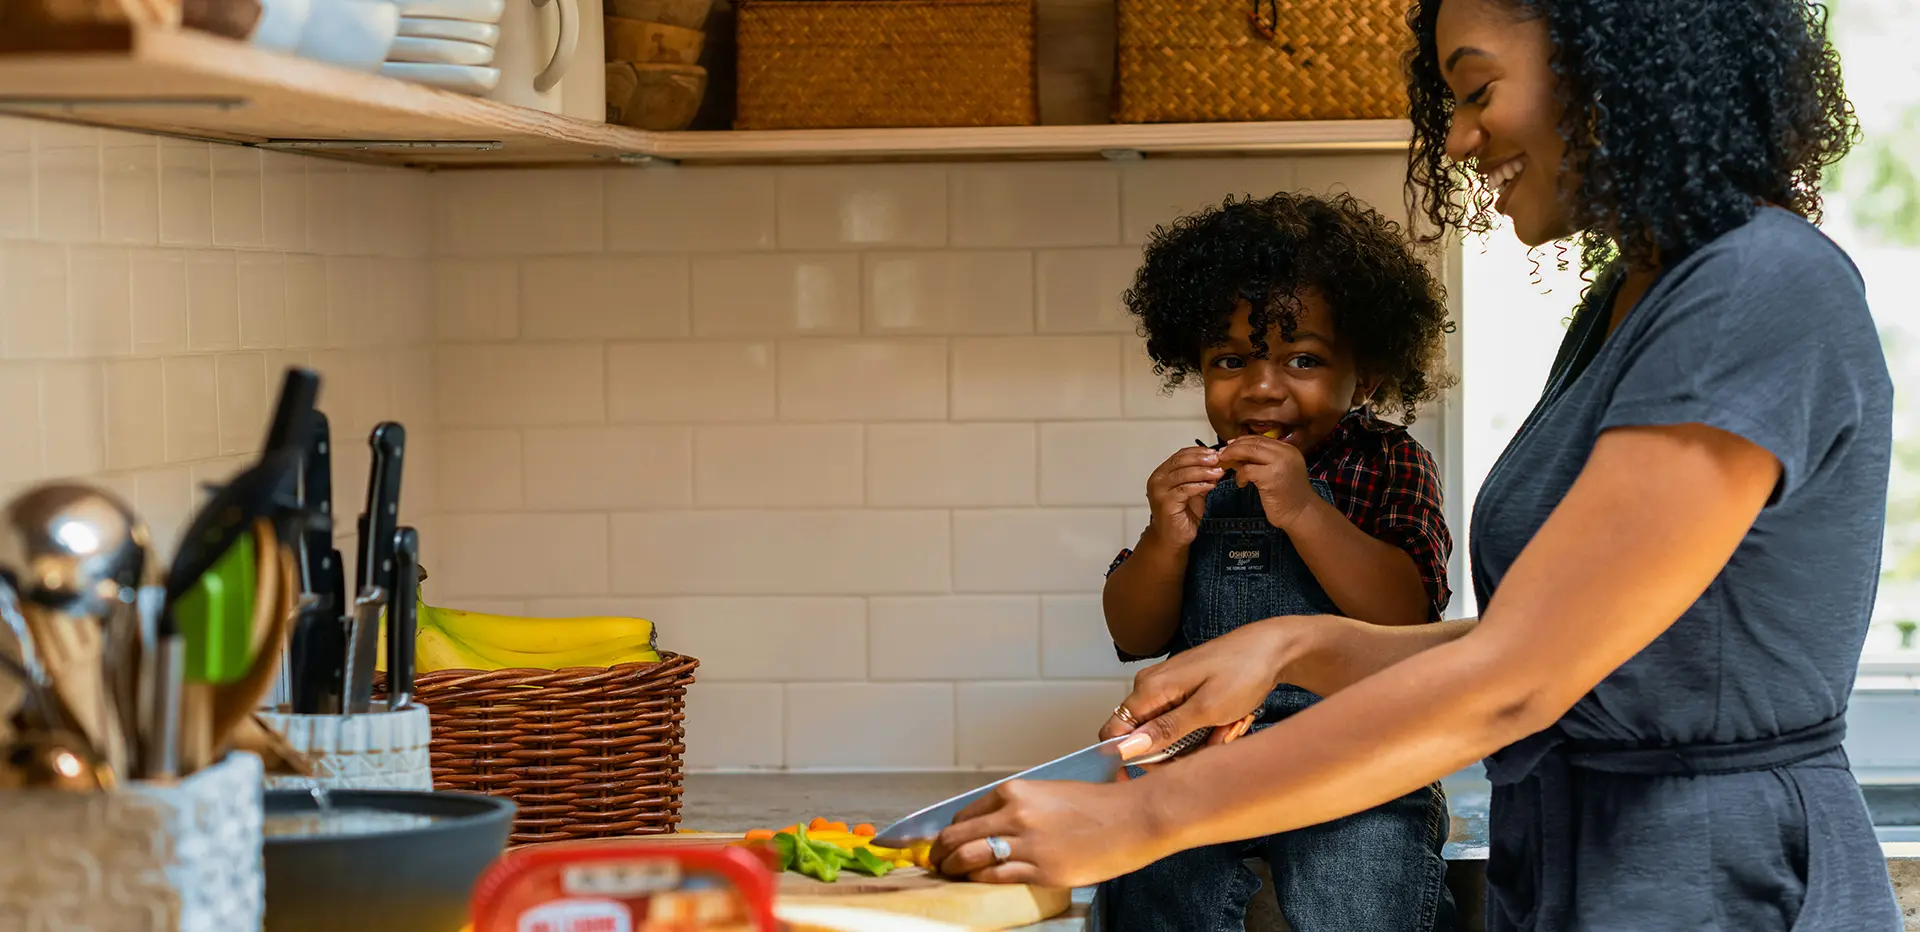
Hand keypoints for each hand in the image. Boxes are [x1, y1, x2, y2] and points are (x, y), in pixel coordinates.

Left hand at [930, 779, 1167, 886]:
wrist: (1134, 818)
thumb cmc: (1098, 805)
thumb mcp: (1050, 793)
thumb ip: (1019, 807)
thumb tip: (993, 825)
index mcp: (1015, 791)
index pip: (964, 813)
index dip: (949, 831)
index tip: (944, 841)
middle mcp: (1015, 814)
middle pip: (957, 836)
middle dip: (940, 853)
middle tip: (935, 862)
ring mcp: (1026, 844)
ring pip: (969, 858)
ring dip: (952, 869)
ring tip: (948, 875)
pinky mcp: (1041, 870)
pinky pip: (995, 877)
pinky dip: (978, 880)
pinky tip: (975, 882)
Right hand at [1099, 617, 1323, 755]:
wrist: (1274, 649)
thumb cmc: (1244, 672)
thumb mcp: (1207, 709)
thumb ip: (1166, 731)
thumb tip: (1128, 748)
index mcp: (1150, 688)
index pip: (1114, 731)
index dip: (1124, 759)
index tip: (1148, 779)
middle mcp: (1152, 687)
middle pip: (1145, 738)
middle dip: (1178, 752)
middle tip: (1212, 743)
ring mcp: (1168, 688)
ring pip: (1169, 735)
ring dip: (1199, 742)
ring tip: (1227, 728)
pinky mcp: (1184, 691)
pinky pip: (1184, 724)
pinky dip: (1206, 730)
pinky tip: (1227, 722)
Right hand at [1144, 445, 1223, 545]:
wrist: (1173, 538)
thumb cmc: (1181, 515)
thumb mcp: (1194, 491)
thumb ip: (1201, 477)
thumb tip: (1217, 464)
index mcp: (1162, 473)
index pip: (1180, 455)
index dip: (1198, 452)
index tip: (1215, 453)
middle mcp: (1157, 480)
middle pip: (1180, 461)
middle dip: (1202, 459)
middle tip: (1218, 459)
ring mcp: (1159, 491)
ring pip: (1183, 474)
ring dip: (1203, 472)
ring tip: (1218, 472)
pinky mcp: (1165, 503)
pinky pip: (1185, 489)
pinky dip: (1200, 485)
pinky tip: (1211, 485)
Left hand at [1216, 436, 1315, 529]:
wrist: (1301, 513)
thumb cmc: (1288, 495)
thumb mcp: (1277, 471)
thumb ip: (1261, 460)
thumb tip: (1236, 453)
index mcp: (1288, 449)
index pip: (1261, 439)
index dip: (1242, 441)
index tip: (1230, 446)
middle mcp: (1286, 453)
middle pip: (1253, 442)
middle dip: (1234, 447)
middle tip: (1222, 454)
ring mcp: (1280, 463)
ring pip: (1249, 451)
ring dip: (1233, 457)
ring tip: (1227, 466)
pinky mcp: (1271, 477)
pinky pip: (1247, 470)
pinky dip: (1240, 476)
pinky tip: (1242, 483)